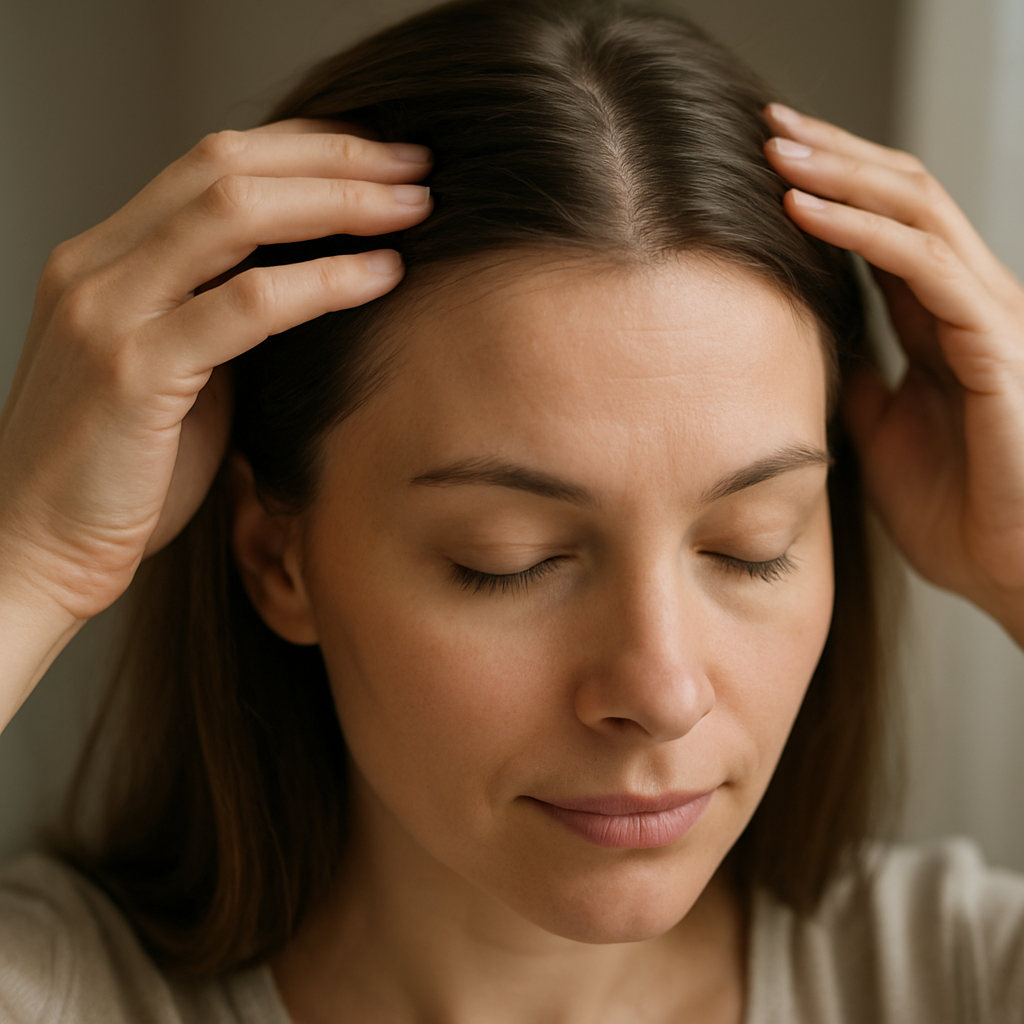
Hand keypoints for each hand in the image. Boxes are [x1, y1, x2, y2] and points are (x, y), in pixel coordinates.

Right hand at [0, 120, 432, 624]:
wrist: (35, 550)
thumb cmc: (117, 477)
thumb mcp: (171, 375)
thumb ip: (220, 322)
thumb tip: (306, 289)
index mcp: (105, 260)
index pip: (211, 164)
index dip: (304, 148)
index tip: (379, 157)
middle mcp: (97, 266)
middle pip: (227, 165)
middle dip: (334, 155)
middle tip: (416, 163)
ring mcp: (108, 311)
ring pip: (235, 213)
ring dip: (339, 200)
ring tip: (414, 205)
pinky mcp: (132, 370)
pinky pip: (247, 304)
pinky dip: (325, 281)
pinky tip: (383, 275)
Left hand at [763, 104, 1023, 637]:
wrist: (1015, 575)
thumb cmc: (958, 513)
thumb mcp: (879, 435)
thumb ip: (856, 378)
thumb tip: (811, 341)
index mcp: (939, 322)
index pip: (885, 227)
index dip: (829, 188)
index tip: (763, 163)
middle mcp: (968, 303)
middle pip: (903, 197)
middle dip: (834, 155)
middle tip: (767, 124)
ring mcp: (990, 316)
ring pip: (918, 210)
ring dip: (841, 173)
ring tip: (776, 146)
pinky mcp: (997, 342)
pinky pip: (925, 266)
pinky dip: (861, 231)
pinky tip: (805, 210)